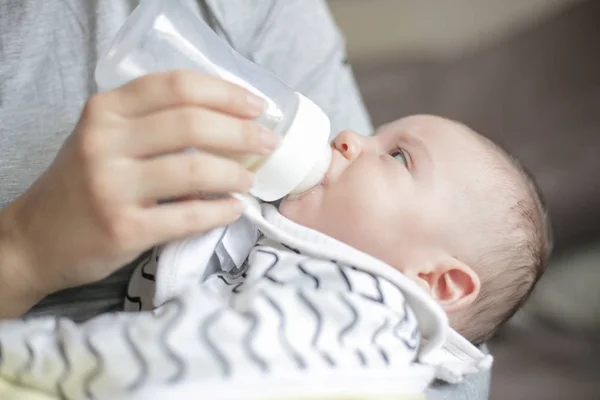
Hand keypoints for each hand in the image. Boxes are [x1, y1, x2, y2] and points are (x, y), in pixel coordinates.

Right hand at [0, 70, 277, 309]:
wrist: (36, 239)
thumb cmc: (82, 184)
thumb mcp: (105, 138)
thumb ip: (151, 123)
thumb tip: (228, 122)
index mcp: (105, 110)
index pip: (177, 86)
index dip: (225, 92)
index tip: (257, 105)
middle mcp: (104, 141)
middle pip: (192, 123)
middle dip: (243, 132)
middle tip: (268, 143)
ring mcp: (111, 186)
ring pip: (195, 170)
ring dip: (236, 174)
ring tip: (249, 180)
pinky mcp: (123, 228)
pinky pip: (188, 215)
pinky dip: (221, 211)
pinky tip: (234, 209)